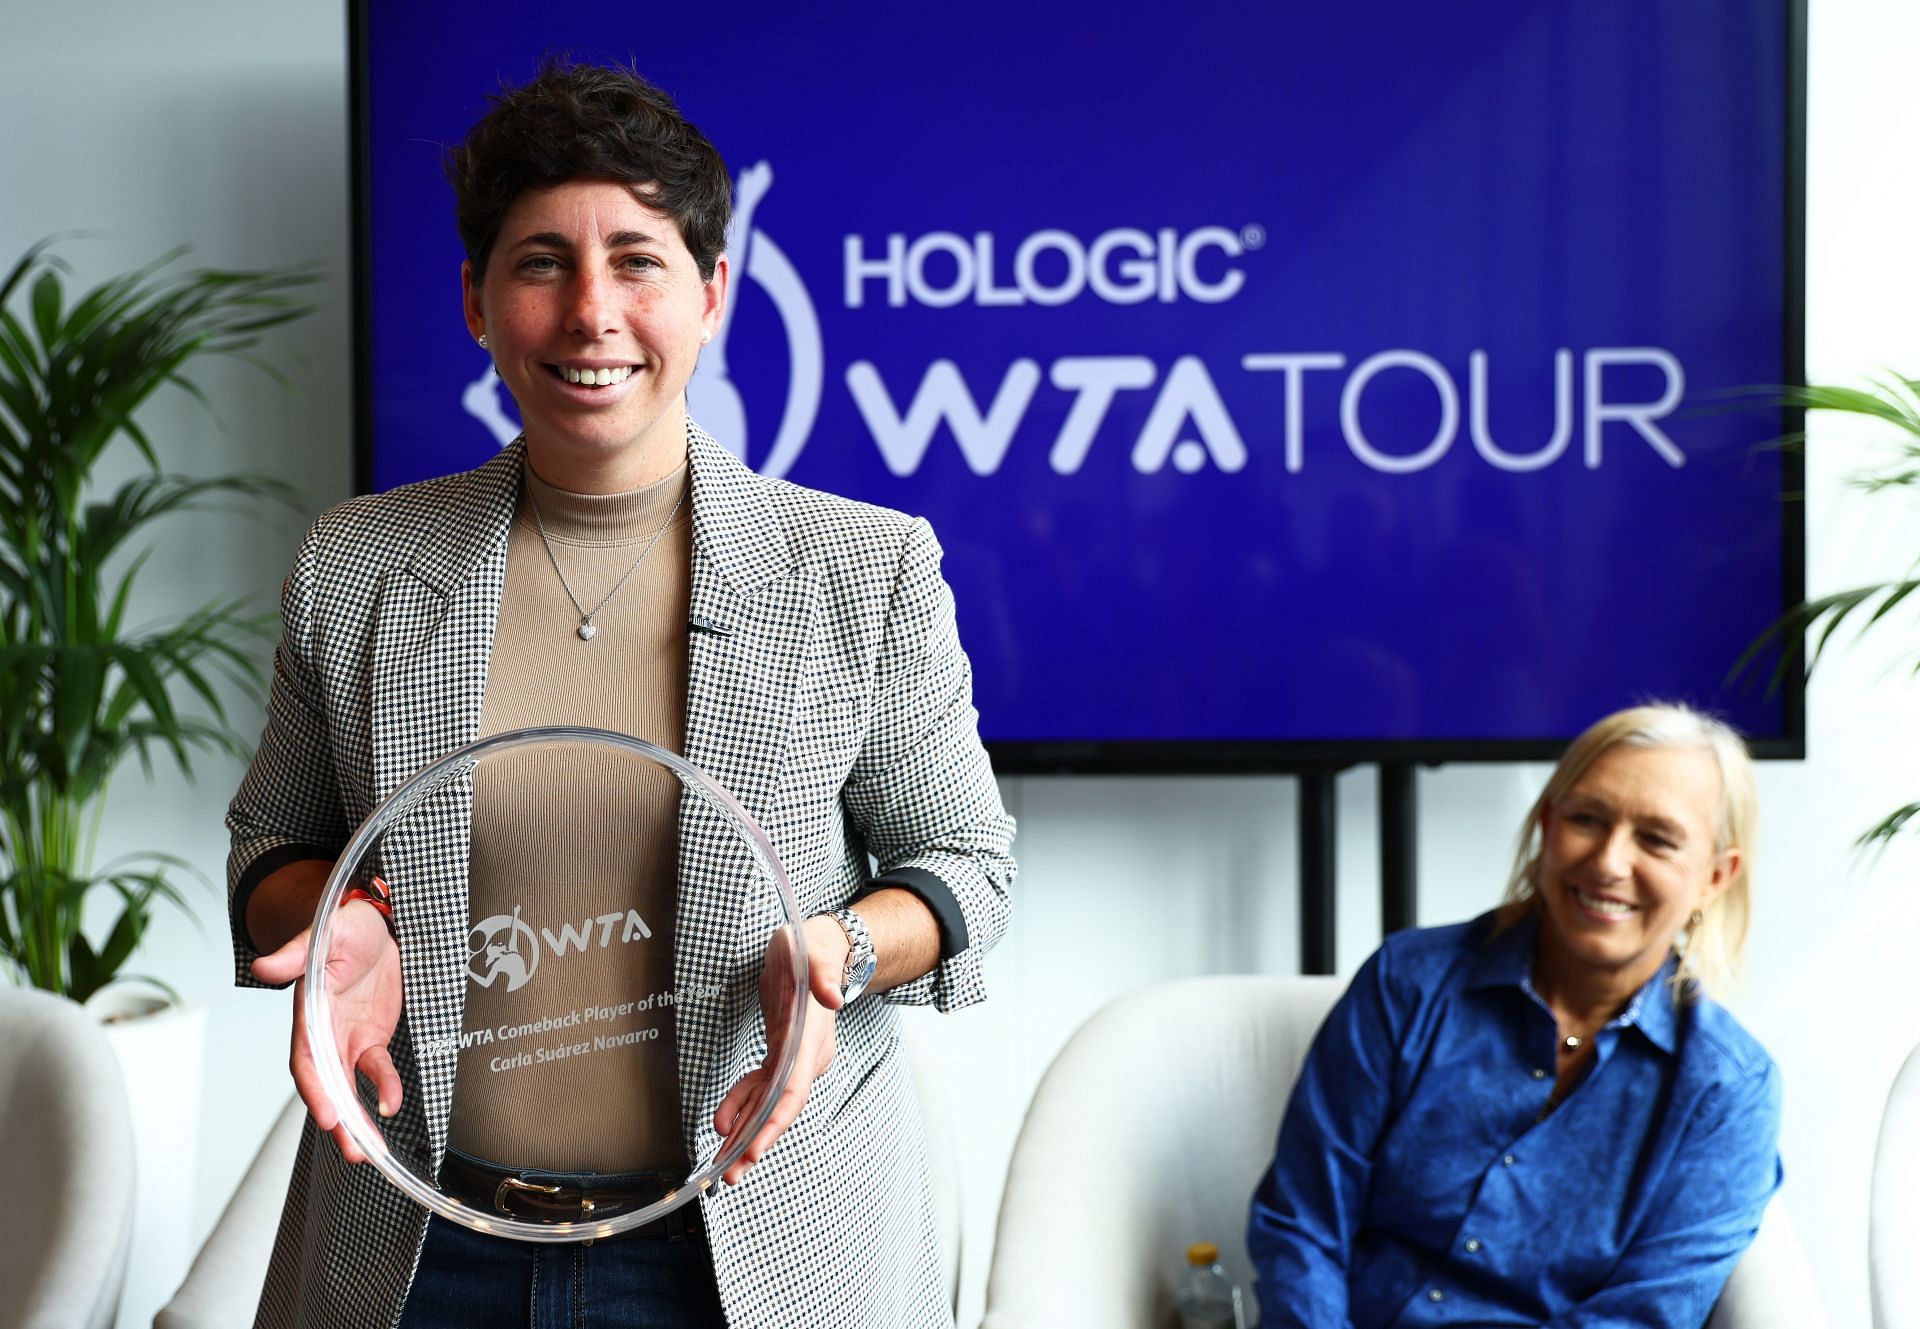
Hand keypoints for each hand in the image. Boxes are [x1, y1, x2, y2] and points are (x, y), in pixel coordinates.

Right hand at [252, 899, 403, 1164]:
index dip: (316, 1088)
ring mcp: (347, 1038)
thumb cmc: (347, 926)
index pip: (308, 1058)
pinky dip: (384, 1089)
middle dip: (338, 1118)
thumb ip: (297, 954)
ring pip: (348, 1087)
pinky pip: (376, 1070)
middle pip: (326, 1083)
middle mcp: (324, 1032)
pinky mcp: (371, 1038)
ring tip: (366, 1151)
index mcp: (309, 1011)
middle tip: (352, 1149)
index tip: (327, 1115)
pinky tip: (391, 1106)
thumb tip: (263, 965)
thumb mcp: (327, 932)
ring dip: (356, 1119)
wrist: (379, 923)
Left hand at [713, 915, 849, 1184]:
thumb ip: (824, 973)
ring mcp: (795, 1058)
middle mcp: (807, 1056)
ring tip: (721, 1164)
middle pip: (780, 1108)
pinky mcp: (781, 1054)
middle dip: (755, 1142)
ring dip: (744, 1134)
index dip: (773, 1121)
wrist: (821, 946)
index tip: (753, 1149)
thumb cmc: (816, 946)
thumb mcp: (817, 949)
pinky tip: (723, 1123)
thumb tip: (832, 997)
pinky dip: (741, 1107)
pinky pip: (760, 1089)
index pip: (793, 1089)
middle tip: (728, 1174)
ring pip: (768, 1105)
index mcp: (812, 1038)